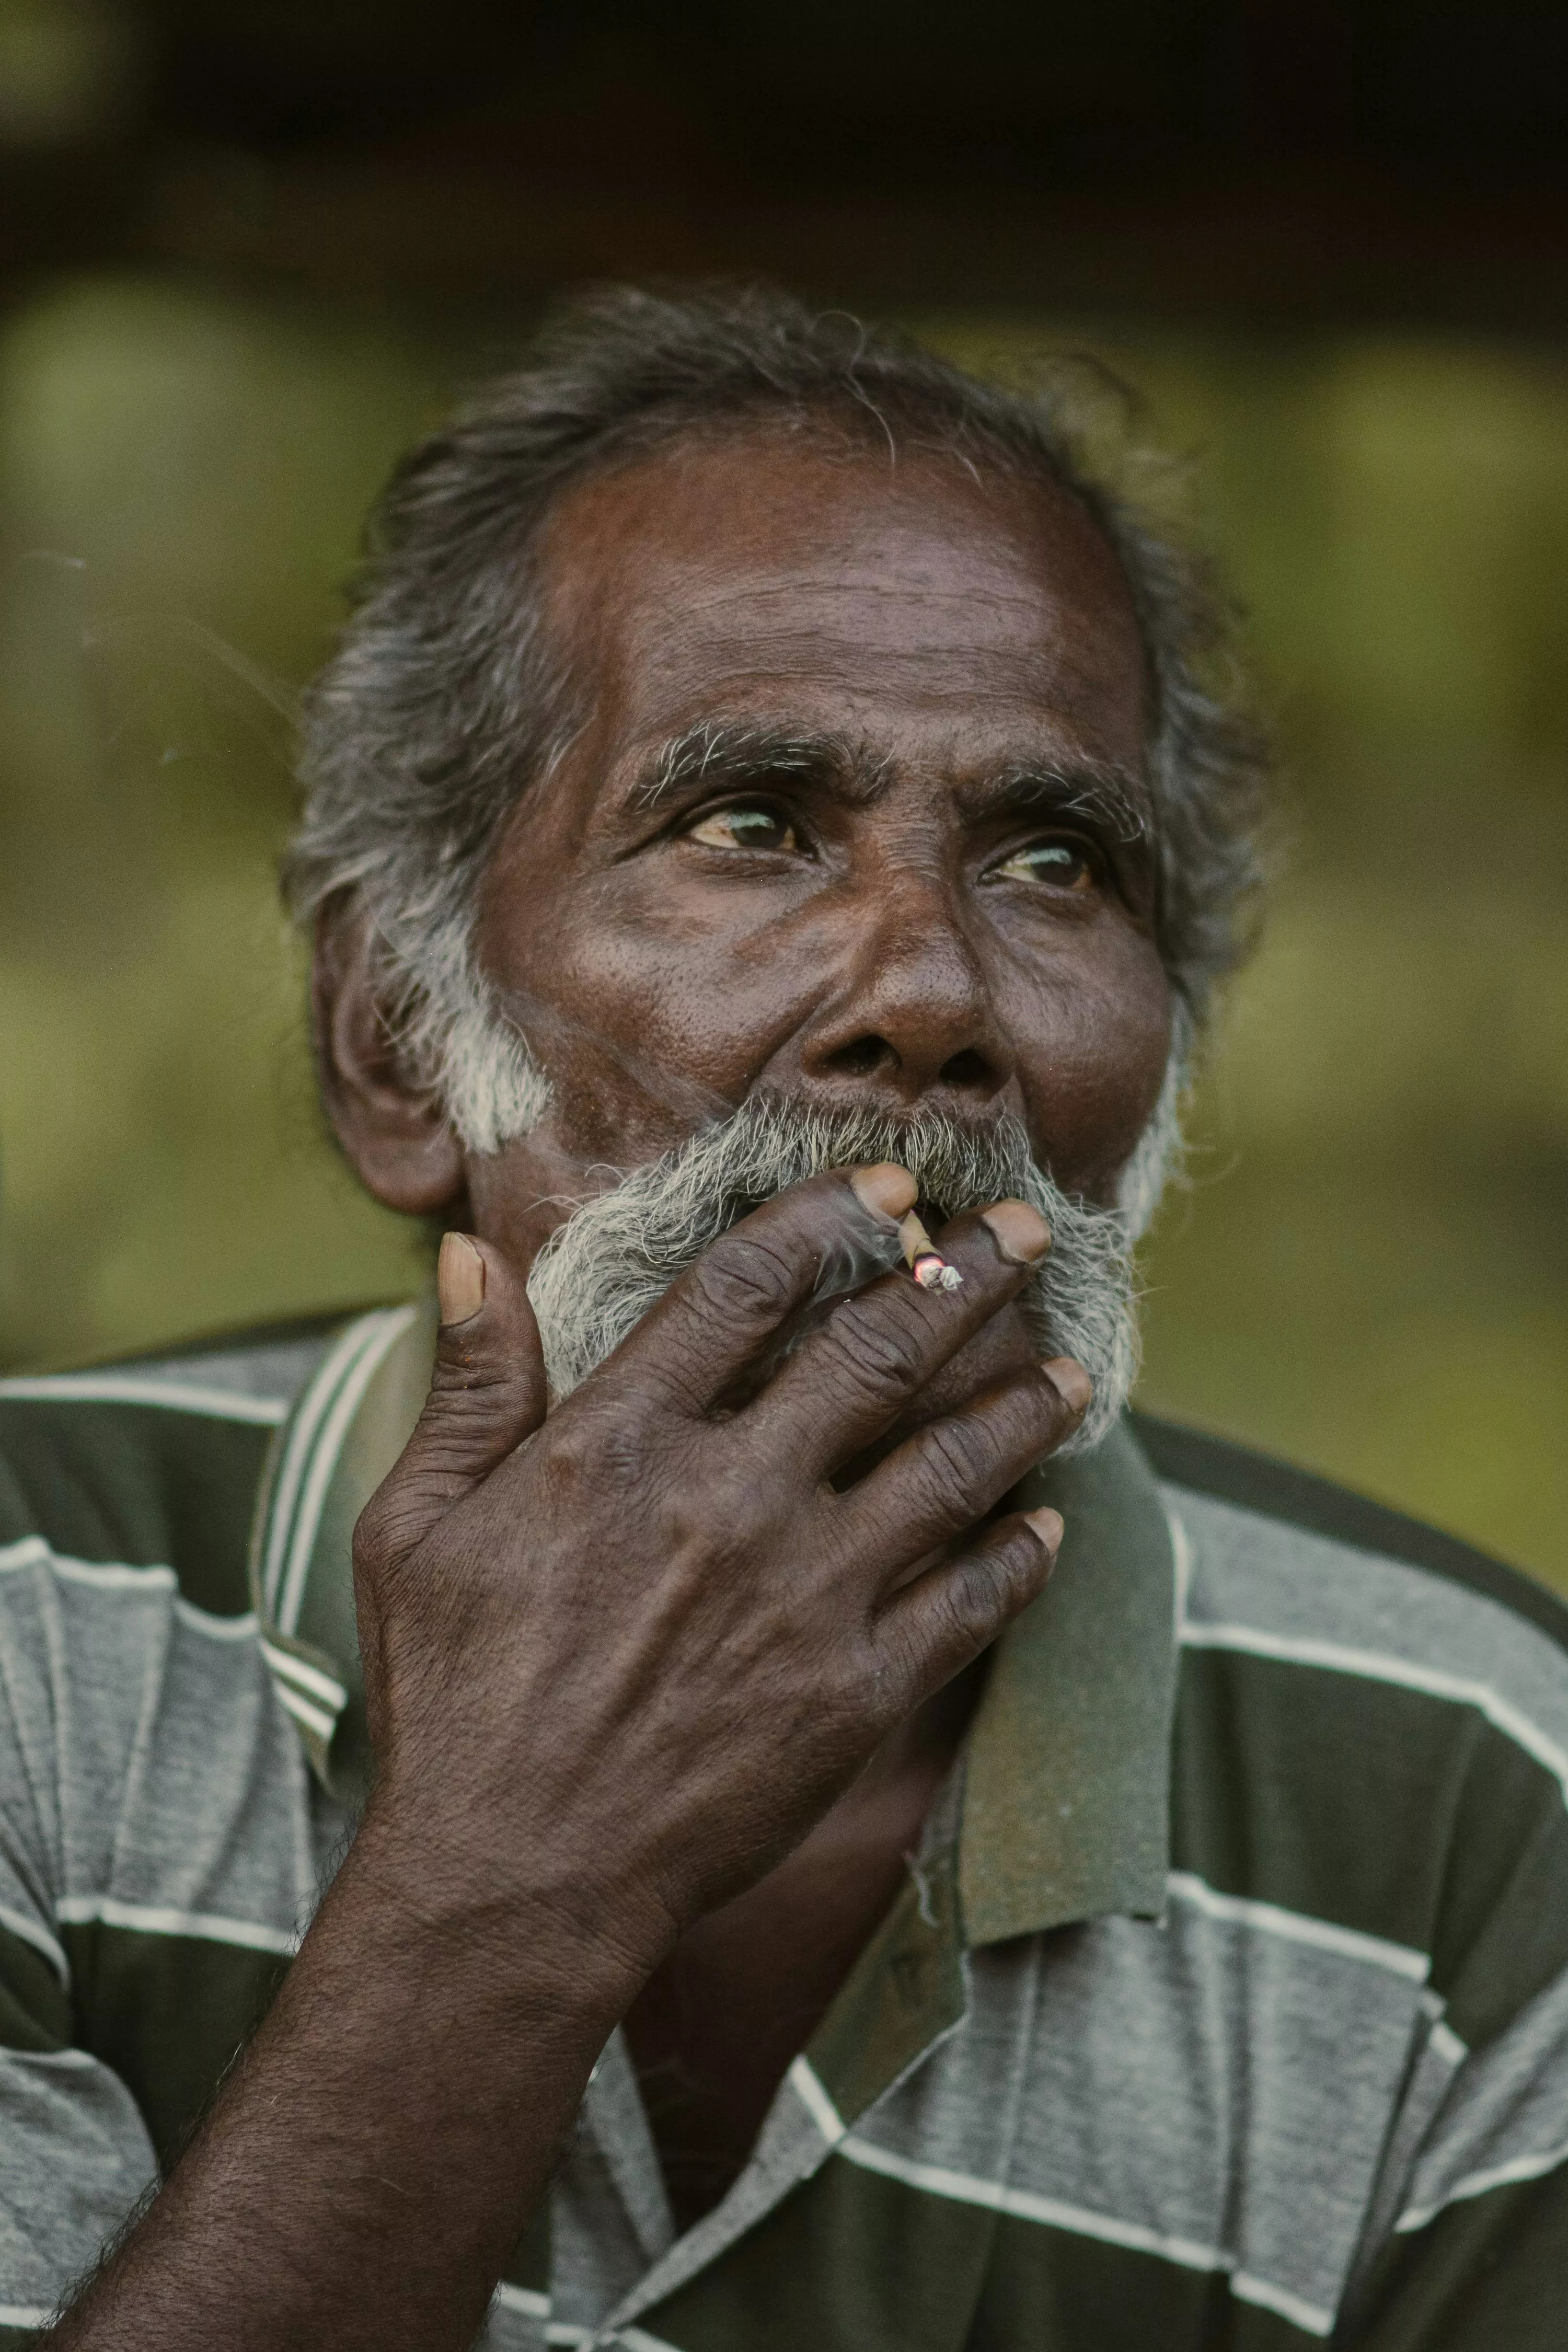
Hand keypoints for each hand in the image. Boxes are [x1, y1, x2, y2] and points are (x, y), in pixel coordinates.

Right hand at [352, 1166, 1088, 1973]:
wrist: (513, 1881)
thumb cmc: (453, 1700)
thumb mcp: (415, 1526)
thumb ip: (469, 1385)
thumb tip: (470, 1251)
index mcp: (619, 1443)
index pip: (746, 1287)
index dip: (827, 1219)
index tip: (891, 1188)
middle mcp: (730, 1499)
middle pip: (879, 1351)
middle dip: (968, 1275)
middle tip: (1032, 1230)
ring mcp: (806, 1596)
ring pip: (951, 1466)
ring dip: (1022, 1403)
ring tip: (1072, 1366)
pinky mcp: (855, 1693)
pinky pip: (969, 1604)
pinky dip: (1020, 1556)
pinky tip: (1049, 1522)